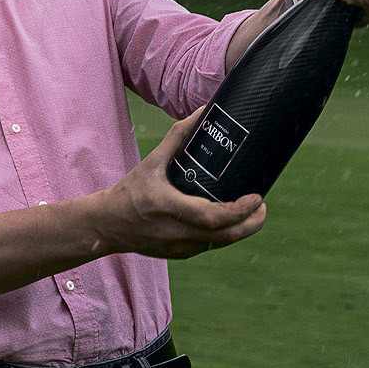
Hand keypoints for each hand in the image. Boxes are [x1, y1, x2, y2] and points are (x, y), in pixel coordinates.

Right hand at [97, 108, 266, 258]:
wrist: (107, 225)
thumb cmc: (130, 191)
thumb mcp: (152, 162)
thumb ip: (177, 137)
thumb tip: (202, 112)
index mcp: (167, 206)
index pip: (212, 217)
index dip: (239, 211)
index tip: (257, 198)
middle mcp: (175, 232)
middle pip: (225, 237)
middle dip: (251, 224)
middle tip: (262, 207)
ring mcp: (178, 248)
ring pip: (220, 244)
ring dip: (241, 230)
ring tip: (253, 212)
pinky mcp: (179, 255)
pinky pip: (209, 247)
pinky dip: (224, 235)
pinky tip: (231, 222)